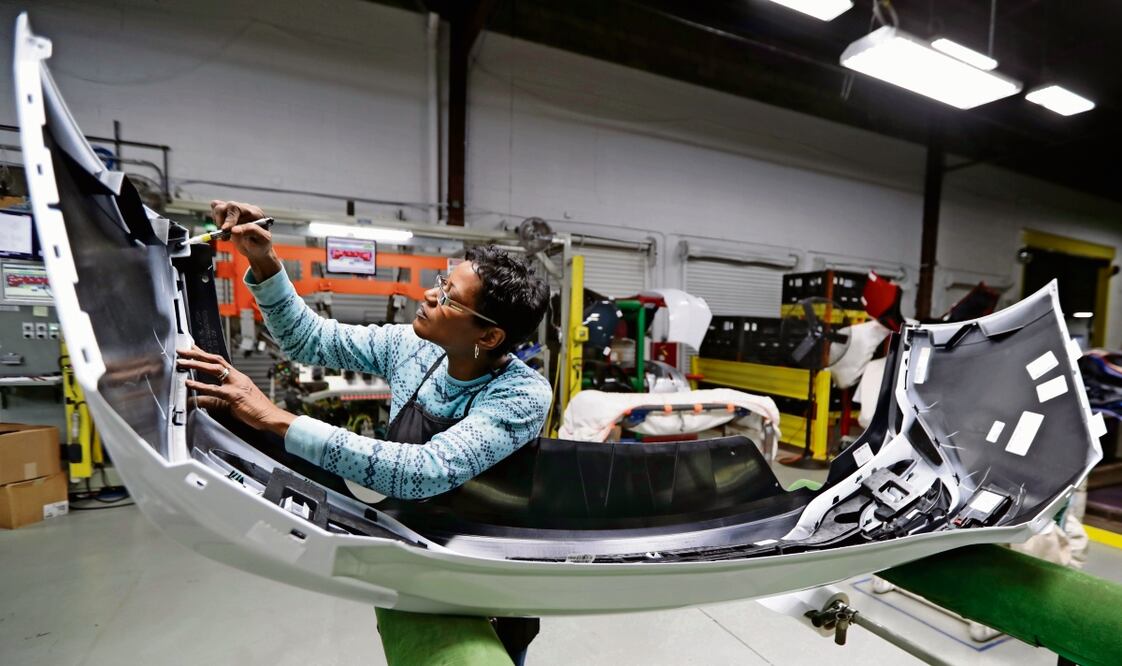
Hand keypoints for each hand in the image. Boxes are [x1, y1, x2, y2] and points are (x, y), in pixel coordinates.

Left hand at [176, 345, 294, 435]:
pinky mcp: (234, 396)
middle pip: (215, 360)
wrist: (271, 417)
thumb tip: (198, 400)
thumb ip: (215, 400)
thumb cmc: (257, 411)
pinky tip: (189, 384)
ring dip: (196, 364)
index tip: (193, 348)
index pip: (219, 361)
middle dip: (197, 354)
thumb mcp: (233, 404)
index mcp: (238, 377)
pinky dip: (200, 386)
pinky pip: (214, 389)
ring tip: (182, 362)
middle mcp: (237, 377)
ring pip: (214, 369)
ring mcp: (236, 385)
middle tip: (182, 350)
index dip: (205, 354)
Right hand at [209, 200, 278, 279]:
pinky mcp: (226, 214)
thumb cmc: (261, 244)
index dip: (229, 219)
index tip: (224, 230)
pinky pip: (215, 209)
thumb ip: (251, 232)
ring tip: (226, 235)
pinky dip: (215, 219)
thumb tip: (234, 230)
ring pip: (218, 206)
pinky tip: (223, 229)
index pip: (239, 209)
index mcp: (255, 213)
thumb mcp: (263, 240)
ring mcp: (235, 210)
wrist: (256, 248)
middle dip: (222, 221)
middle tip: (225, 236)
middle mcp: (245, 209)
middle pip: (228, 206)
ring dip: (218, 222)